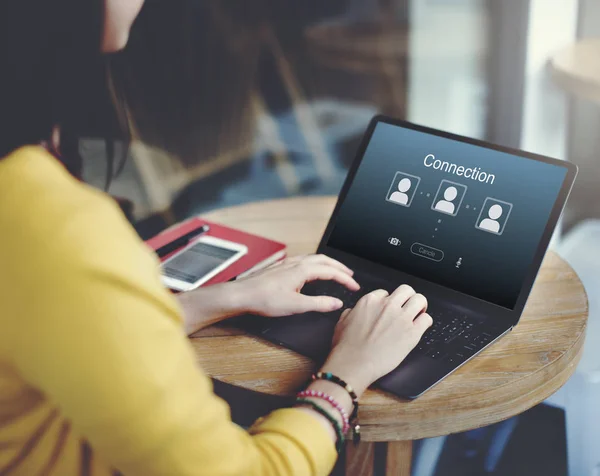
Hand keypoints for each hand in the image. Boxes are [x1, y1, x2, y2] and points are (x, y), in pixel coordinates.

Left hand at [234, 254, 359, 316]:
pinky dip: (315, 263)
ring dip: (328, 264)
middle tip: (350, 276)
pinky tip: (311, 270)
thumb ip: (319, 304)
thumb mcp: (296, 306)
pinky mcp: (280, 267)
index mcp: (302, 270)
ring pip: (314, 258)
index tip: (355, 286)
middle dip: (340, 267)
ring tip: (335, 271)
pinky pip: (304, 260)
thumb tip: (336, 303)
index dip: (345, 279)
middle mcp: (296, 263)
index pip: (331, 271)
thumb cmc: (264, 300)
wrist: (242, 295)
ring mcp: (287, 263)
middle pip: (325, 260)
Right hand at [321, 285, 432, 396]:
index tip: (390, 309)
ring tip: (418, 314)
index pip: (386, 293)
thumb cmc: (346, 347)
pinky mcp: (412, 333)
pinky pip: (427, 319)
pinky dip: (425, 322)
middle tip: (408, 307)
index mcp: (370, 301)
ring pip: (420, 299)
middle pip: (406, 290)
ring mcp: (401, 318)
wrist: (354, 364)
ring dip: (420, 306)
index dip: (389, 301)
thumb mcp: (342, 322)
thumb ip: (351, 312)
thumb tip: (354, 311)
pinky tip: (420, 327)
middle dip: (408, 298)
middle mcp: (387, 306)